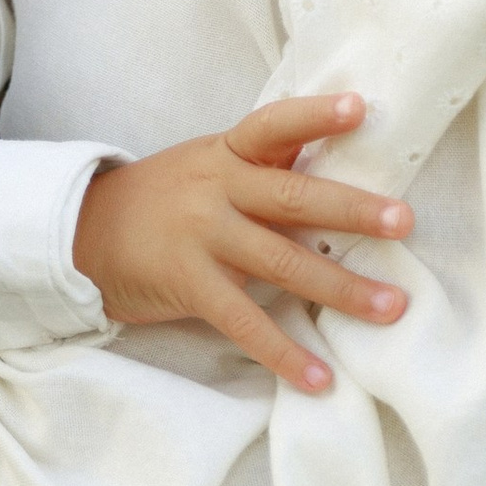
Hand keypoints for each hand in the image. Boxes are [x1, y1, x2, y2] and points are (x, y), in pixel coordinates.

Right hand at [70, 95, 409, 395]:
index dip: (315, 116)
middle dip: (351, 211)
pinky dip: (284, 352)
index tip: (361, 108)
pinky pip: (244, 322)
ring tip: (391, 306)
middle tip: (402, 222)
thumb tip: (338, 164)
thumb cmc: (163, 200)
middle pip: (292, 197)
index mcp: (226, 153)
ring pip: (281, 262)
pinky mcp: (189, 285)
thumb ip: (262, 166)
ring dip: (340, 288)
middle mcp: (217, 189)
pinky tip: (319, 377)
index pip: (273, 125)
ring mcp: (202, 237)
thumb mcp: (207, 166)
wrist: (82, 236)